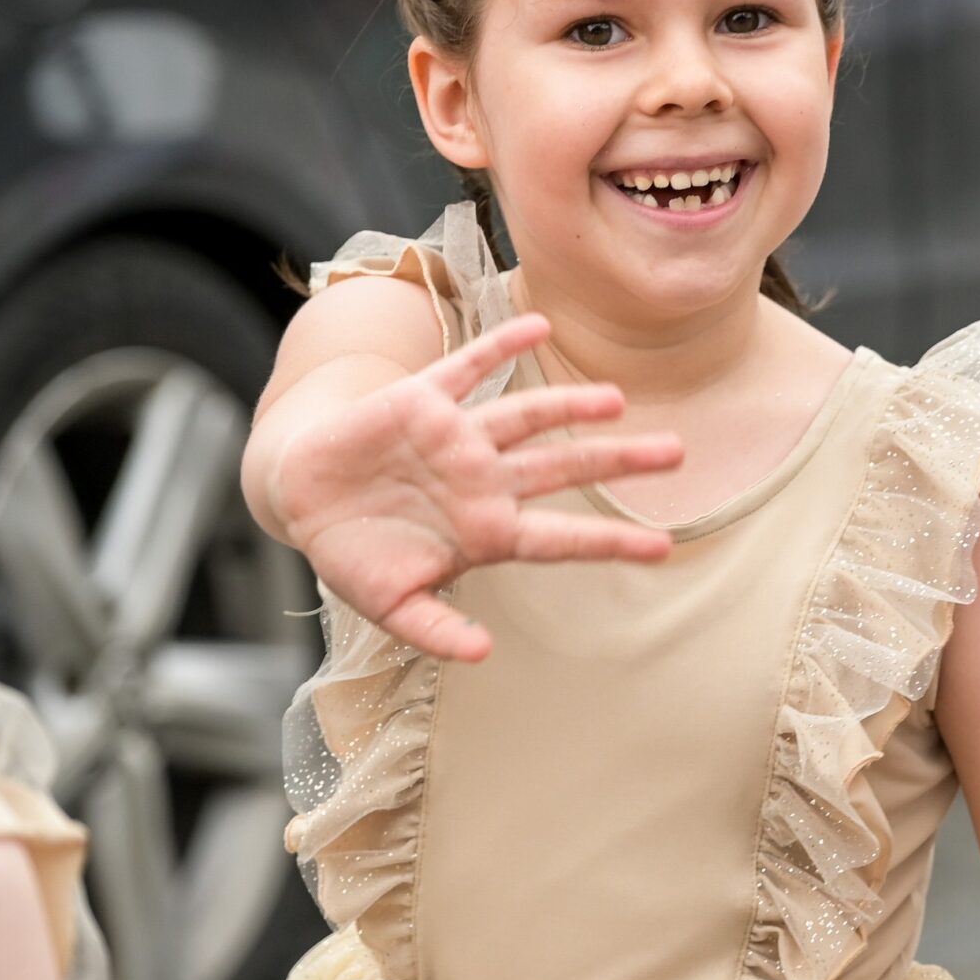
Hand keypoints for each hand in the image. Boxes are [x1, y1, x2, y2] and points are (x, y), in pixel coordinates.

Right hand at [269, 313, 679, 659]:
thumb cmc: (355, 554)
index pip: (561, 539)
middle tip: (678, 452)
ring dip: (569, 405)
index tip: (664, 548)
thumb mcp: (392, 606)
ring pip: (526, 416)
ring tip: (616, 399)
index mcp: (487, 531)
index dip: (610, 542)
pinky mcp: (422, 402)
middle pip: (563, 469)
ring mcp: (457, 439)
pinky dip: (500, 345)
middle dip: (618, 461)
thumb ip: (435, 631)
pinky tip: (539, 325)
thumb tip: (480, 654)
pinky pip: (467, 367)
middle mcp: (484, 480)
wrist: (301, 499)